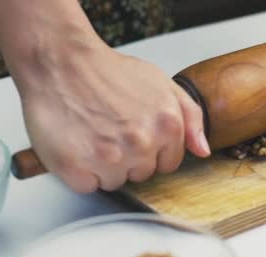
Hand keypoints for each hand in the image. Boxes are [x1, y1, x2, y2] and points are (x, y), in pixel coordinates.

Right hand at [17, 40, 209, 192]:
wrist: (61, 61)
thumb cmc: (109, 72)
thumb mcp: (162, 84)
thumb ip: (190, 117)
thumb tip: (203, 151)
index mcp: (167, 126)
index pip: (168, 164)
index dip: (151, 151)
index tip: (134, 133)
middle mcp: (141, 144)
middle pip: (142, 174)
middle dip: (128, 157)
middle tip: (110, 129)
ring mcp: (108, 157)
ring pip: (115, 181)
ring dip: (103, 165)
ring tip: (93, 134)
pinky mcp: (76, 167)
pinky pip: (87, 186)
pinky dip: (80, 171)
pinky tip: (77, 145)